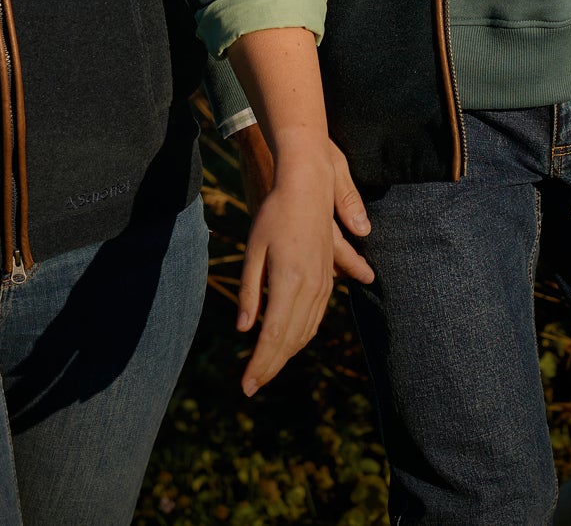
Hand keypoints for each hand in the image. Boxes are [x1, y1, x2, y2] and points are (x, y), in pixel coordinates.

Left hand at [231, 132, 373, 395]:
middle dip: (271, 365)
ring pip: (306, 331)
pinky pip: (316, 316)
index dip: (260, 365)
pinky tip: (290, 343)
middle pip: (291, 339)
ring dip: (287, 354)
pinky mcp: (327, 276)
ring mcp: (323, 283)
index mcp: (290, 282)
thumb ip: (250, 291)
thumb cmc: (274, 214)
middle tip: (252, 385)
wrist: (308, 184)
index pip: (273, 336)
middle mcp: (311, 287)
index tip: (247, 386)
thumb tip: (243, 330)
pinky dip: (302, 335)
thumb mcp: (253, 251)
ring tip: (267, 368)